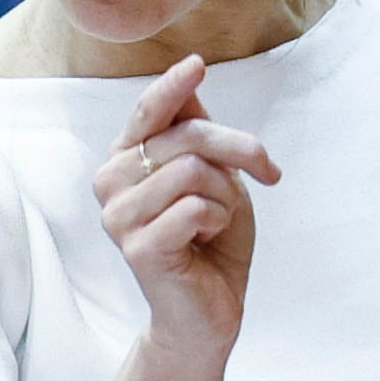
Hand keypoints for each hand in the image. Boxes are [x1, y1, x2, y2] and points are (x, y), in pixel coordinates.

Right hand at [94, 55, 279, 359]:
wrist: (208, 314)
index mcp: (125, 160)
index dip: (172, 86)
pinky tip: (206, 241)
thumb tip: (188, 85)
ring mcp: (118, 215)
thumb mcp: (213, 178)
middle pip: (187, 136)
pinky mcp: (137, 246)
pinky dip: (218, 221)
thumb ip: (195, 136)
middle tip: (268, 172)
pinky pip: (196, 208)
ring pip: (194, 172)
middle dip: (241, 150)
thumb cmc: (211, 243)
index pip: (148, 111)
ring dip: (226, 197)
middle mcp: (111, 182)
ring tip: (218, 221)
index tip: (197, 66)